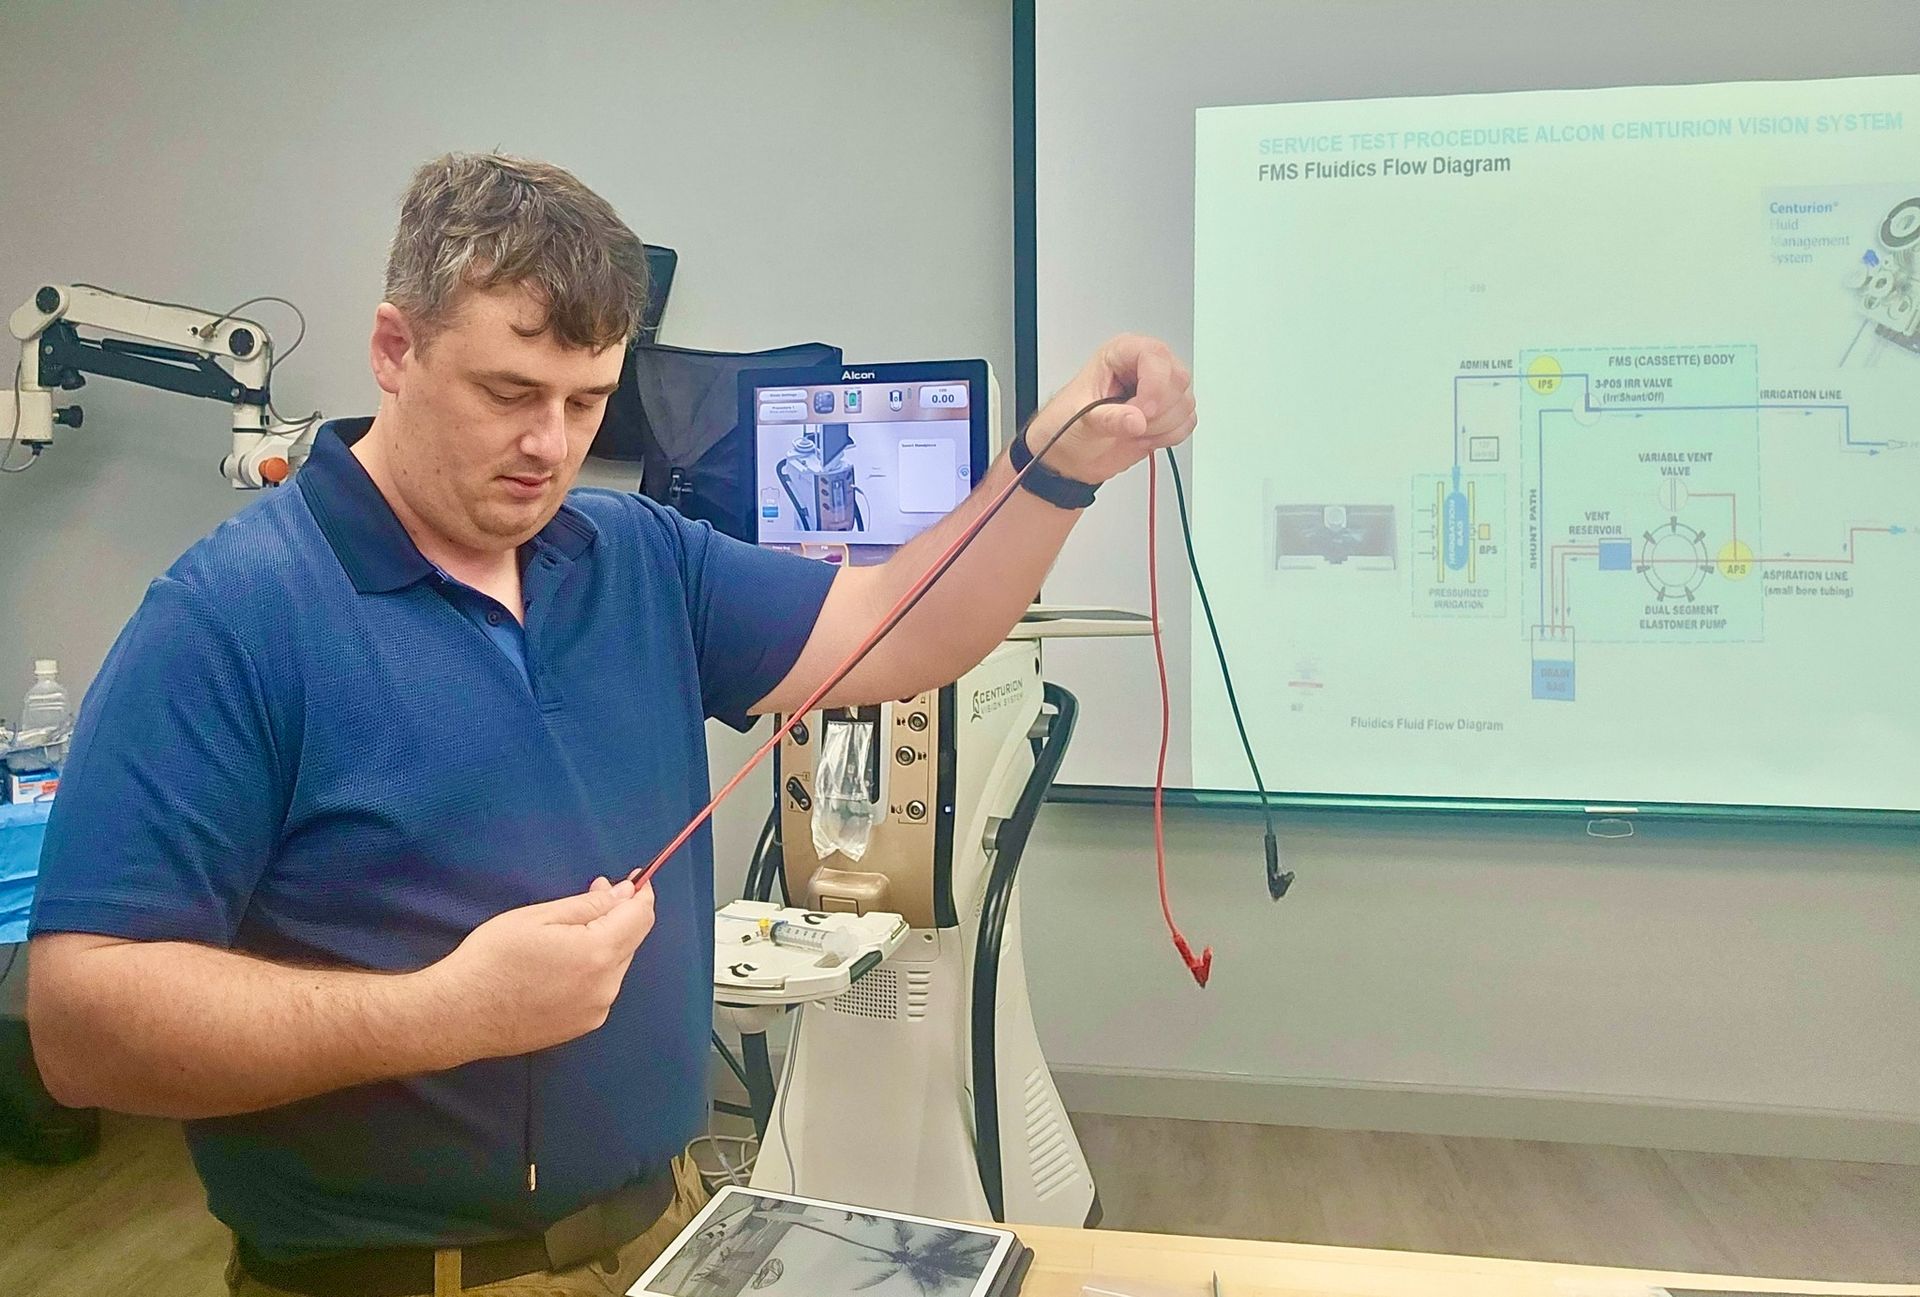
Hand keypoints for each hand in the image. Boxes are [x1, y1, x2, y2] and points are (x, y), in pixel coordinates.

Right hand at [422, 876, 656, 1060]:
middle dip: (620, 914)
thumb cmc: (492, 958)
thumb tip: (626, 892)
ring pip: (618, 964)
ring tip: (568, 932)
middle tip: (593, 892)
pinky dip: (594, 968)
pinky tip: (562, 964)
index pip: (640, 916)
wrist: (460, 1015)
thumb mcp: (538, 917)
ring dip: (607, 941)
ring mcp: (597, 1010)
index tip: (635, 877)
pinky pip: (602, 987)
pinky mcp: (584, 1026)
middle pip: (632, 940)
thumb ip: (590, 905)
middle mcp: (607, 985)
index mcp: (598, 953)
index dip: (641, 893)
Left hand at [1025, 334, 1195, 485]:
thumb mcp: (1080, 420)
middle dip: (1158, 410)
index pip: (1155, 355)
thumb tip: (1136, 420)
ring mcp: (1158, 390)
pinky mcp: (1167, 413)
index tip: (1142, 411)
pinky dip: (1169, 436)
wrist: (1069, 455)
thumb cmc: (1066, 426)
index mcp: (1120, 354)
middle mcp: (1144, 367)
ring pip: (1185, 403)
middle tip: (1132, 424)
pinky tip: (1145, 438)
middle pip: (1178, 379)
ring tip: (1133, 432)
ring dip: (1162, 426)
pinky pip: (1187, 422)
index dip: (1155, 385)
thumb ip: (1110, 418)